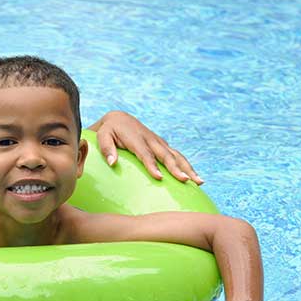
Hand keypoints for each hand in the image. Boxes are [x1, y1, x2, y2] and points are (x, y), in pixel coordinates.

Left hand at [89, 111, 203, 184]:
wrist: (119, 118)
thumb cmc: (108, 130)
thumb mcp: (102, 135)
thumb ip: (105, 148)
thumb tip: (112, 163)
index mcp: (136, 138)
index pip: (145, 153)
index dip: (152, 165)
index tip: (159, 178)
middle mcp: (150, 139)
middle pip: (166, 155)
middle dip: (177, 168)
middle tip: (186, 180)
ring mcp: (158, 141)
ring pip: (176, 155)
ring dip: (188, 168)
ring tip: (199, 181)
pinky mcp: (162, 144)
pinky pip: (176, 155)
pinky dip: (186, 165)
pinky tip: (195, 178)